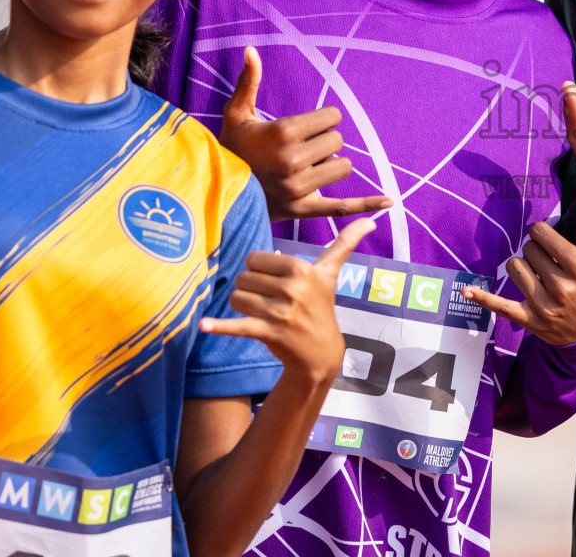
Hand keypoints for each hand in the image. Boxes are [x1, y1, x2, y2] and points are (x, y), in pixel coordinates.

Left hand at [201, 217, 376, 384]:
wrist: (319, 353)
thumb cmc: (321, 307)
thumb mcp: (330, 274)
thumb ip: (346, 244)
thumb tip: (372, 221)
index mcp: (302, 269)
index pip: (256, 258)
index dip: (259, 271)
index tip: (273, 283)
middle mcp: (293, 288)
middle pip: (244, 278)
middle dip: (249, 289)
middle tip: (266, 301)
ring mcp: (281, 312)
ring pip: (236, 297)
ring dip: (240, 306)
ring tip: (258, 314)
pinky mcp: (269, 332)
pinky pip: (237, 325)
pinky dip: (219, 326)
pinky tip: (203, 326)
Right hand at [219, 47, 391, 220]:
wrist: (219, 191)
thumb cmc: (231, 147)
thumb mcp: (236, 113)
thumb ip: (249, 81)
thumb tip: (251, 49)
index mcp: (283, 132)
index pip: (333, 117)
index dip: (323, 119)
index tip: (306, 126)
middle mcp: (294, 160)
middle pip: (338, 141)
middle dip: (325, 140)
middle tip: (302, 147)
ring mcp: (299, 187)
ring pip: (343, 166)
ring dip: (331, 164)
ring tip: (306, 166)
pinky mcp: (303, 209)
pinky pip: (343, 206)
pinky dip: (368, 204)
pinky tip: (390, 200)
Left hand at [461, 205, 575, 345]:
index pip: (543, 233)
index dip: (544, 232)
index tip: (552, 241)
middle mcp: (560, 286)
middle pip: (528, 249)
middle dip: (536, 250)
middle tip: (550, 261)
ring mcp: (541, 305)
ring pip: (514, 267)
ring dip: (521, 267)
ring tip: (538, 275)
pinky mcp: (527, 320)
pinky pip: (499, 305)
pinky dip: (482, 298)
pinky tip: (467, 292)